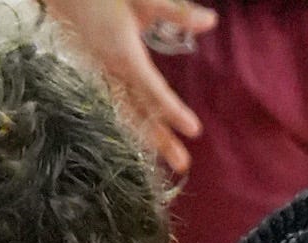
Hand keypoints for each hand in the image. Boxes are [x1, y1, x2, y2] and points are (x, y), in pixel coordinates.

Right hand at [44, 0, 217, 175]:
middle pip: (141, 112)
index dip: (173, 112)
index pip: (154, 91)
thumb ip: (176, 14)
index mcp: (124, 54)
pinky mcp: (96, 76)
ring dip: (149, 138)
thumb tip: (210, 21)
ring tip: (170, 160)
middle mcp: (112, 71)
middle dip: (162, 140)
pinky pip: (117, 107)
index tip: (194, 130)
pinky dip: (132, 126)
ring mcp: (102, 76)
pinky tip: (145, 140)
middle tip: (183, 164)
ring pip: (128, 113)